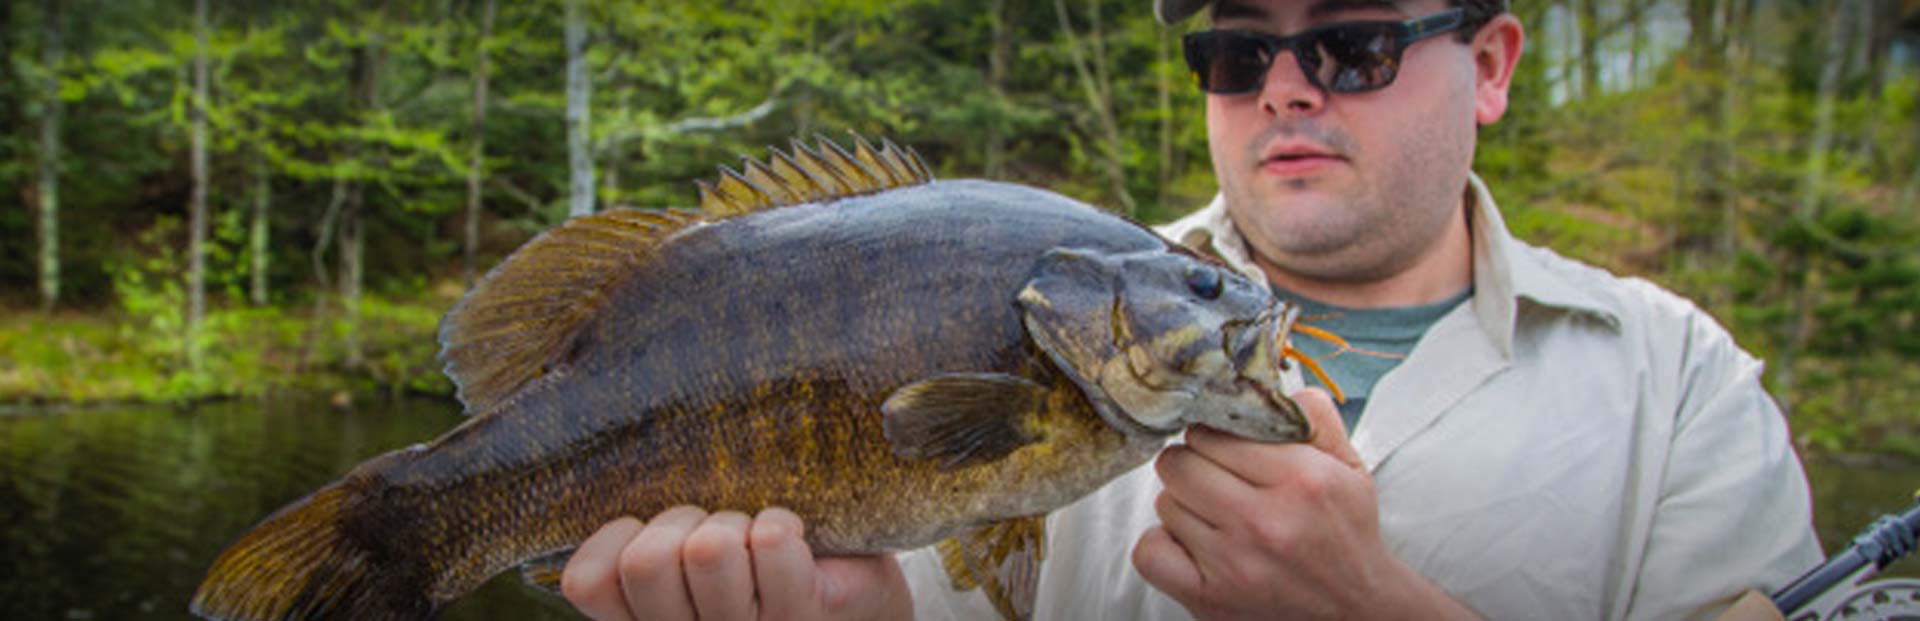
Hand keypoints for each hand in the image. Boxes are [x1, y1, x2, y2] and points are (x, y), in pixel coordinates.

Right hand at [561, 506, 912, 620]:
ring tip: (755, 539)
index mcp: (644, 617)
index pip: (587, 581)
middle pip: (648, 561)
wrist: (852, 603)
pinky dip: (783, 522)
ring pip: (709, 551)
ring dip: (736, 525)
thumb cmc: (756, 561)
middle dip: (682, 524)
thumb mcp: (688, 542)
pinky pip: (772, 544)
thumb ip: (648, 521)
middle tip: (715, 533)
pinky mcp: (799, 615)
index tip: (653, 529)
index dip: (616, 538)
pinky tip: (795, 541)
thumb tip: (617, 438)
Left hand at [1132, 389, 1478, 620]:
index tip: (1223, 446)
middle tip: (1214, 477)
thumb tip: (1270, 382)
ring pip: (1165, 504)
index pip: (1213, 433)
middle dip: (1192, 464)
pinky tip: (1192, 544)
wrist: (1358, 610)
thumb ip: (1314, 417)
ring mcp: (1234, 563)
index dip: (1212, 435)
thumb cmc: (1346, 533)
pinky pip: (1149, 551)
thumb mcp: (1349, 467)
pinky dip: (1162, 545)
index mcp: (1300, 478)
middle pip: (1179, 464)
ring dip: (1184, 505)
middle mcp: (1264, 520)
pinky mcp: (1210, 598)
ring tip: (1216, 515)